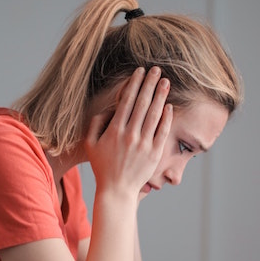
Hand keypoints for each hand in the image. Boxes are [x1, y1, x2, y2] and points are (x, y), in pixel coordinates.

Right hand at [85, 66, 172, 200]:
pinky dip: (166, 118)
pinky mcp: (154, 153)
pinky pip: (162, 132)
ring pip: (154, 115)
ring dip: (160, 96)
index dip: (134, 84)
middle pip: (142, 103)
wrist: (117, 190)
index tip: (140, 71)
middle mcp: (130, 135)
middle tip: (157, 70)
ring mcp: (144, 144)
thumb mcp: (90, 144)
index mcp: (114, 130)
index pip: (126, 101)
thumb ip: (96, 123)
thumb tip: (108, 108)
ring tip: (166, 82)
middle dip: (150, 84)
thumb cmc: (102, 166)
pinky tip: (169, 105)